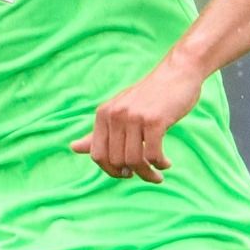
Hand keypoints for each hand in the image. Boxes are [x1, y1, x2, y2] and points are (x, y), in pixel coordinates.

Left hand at [69, 57, 203, 183]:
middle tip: (147, 174)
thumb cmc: (149, 97)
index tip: (126, 173)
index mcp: (103, 114)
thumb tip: (72, 148)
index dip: (111, 170)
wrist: (177, 74)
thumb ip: (98, 133)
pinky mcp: (155, 120)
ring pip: (134, 161)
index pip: (97, 155)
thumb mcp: (120, 112)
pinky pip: (153, 155)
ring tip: (158, 175)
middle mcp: (115, 115)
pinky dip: (160, 164)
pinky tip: (166, 164)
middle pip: (117, 161)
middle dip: (132, 174)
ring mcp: (134, 117)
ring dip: (148, 174)